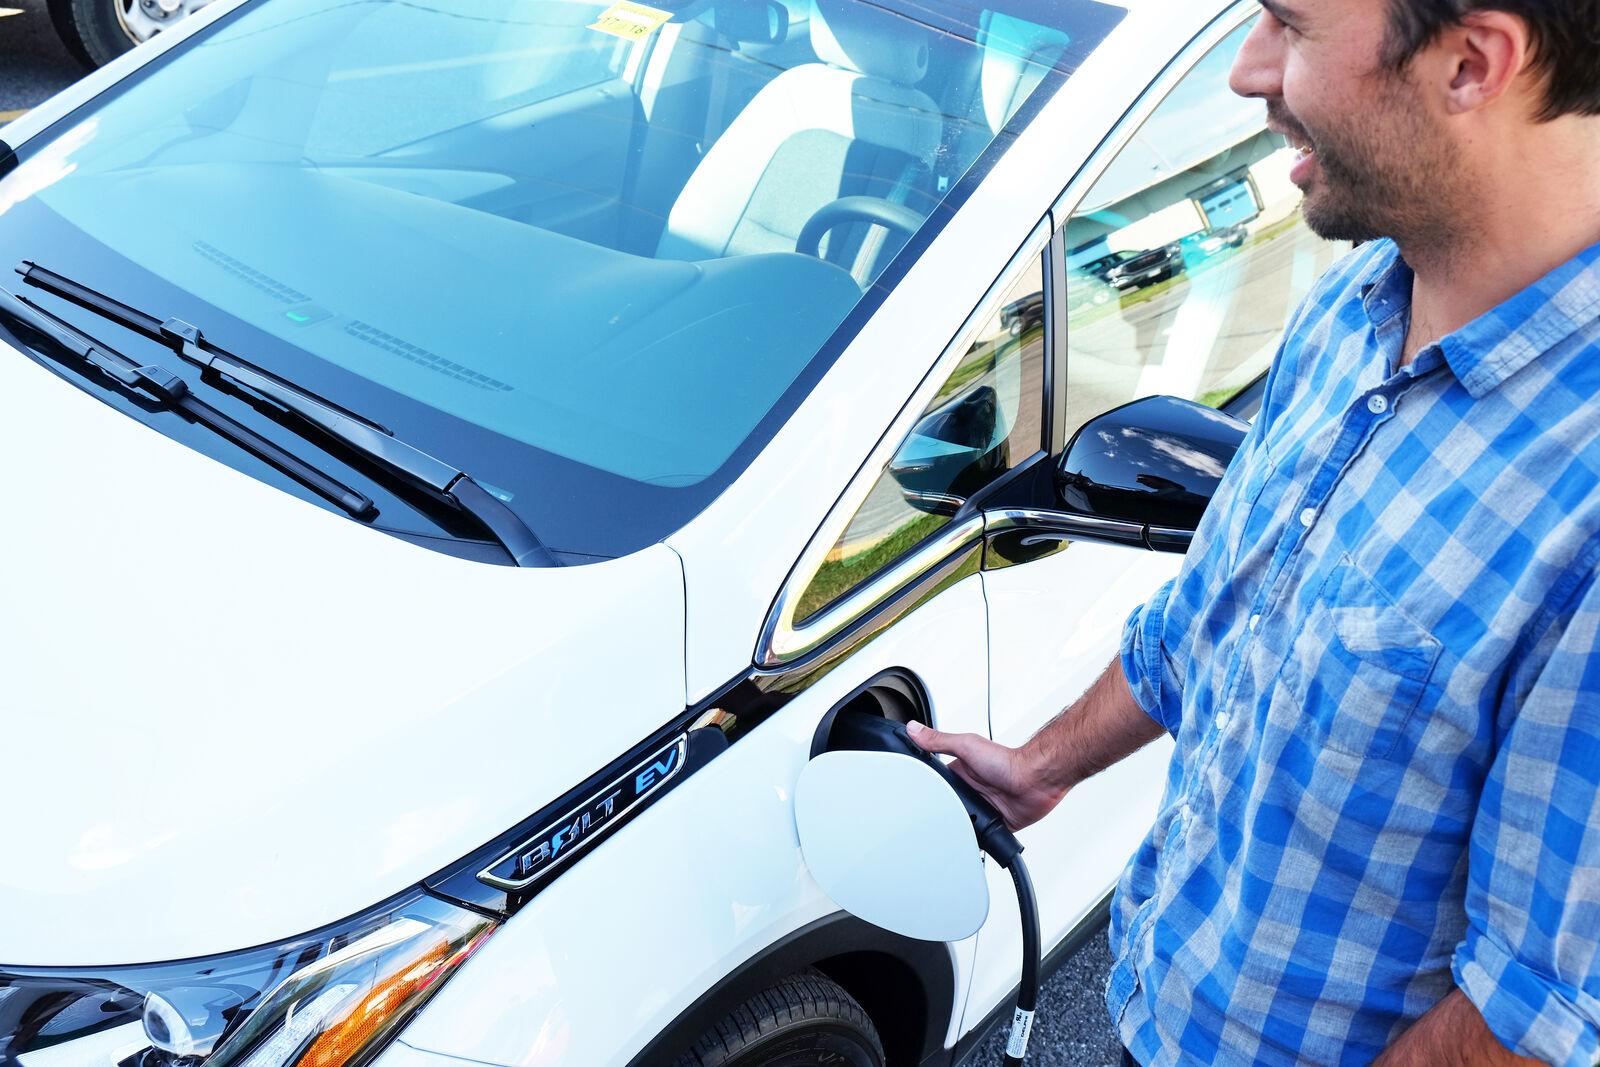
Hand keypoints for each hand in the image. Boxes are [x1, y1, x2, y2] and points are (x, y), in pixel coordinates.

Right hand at [905, 721, 1066, 830]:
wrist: (1034, 780)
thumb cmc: (1006, 760)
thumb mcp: (966, 746)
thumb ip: (939, 740)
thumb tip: (914, 729)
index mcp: (959, 772)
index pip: (935, 783)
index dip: (925, 789)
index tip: (911, 795)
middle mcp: (970, 790)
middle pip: (946, 806)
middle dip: (940, 813)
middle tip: (931, 818)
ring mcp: (982, 807)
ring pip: (961, 823)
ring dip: (958, 825)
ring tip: (949, 828)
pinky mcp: (993, 823)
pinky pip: (979, 836)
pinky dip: (975, 837)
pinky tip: (969, 836)